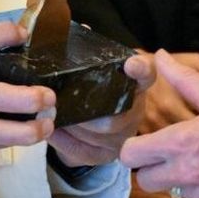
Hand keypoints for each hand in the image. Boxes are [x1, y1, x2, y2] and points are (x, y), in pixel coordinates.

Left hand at [49, 52, 155, 166]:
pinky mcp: (109, 153)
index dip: (141, 70)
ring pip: (101, 135)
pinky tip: (51, 132)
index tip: (131, 64)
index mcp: (136, 83)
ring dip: (72, 125)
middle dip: (86, 111)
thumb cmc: (95, 87)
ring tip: (51, 114)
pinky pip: (86, 151)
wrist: (94, 118)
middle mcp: (136, 110)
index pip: (147, 74)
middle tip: (59, 102)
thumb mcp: (97, 70)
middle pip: (117, 114)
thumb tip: (74, 44)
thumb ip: (91, 59)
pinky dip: (65, 142)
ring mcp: (125, 135)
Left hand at [121, 50, 198, 197]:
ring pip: (176, 192)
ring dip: (183, 180)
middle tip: (171, 153)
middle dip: (153, 168)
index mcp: (178, 142)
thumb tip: (160, 57)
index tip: (145, 141)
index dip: (135, 147)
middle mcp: (185, 173)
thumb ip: (184, 78)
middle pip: (146, 180)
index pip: (130, 154)